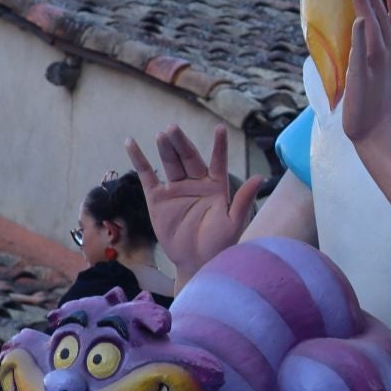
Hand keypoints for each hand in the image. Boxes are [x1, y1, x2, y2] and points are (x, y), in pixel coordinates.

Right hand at [126, 124, 263, 276]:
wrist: (197, 262)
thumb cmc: (220, 244)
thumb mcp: (234, 222)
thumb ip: (243, 200)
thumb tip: (260, 178)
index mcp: (217, 186)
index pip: (218, 161)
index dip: (219, 146)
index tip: (220, 129)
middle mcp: (197, 183)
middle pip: (189, 158)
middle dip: (181, 143)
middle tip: (173, 128)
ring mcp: (177, 189)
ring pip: (171, 163)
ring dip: (166, 148)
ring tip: (163, 135)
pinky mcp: (158, 198)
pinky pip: (147, 175)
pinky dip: (139, 159)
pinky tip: (130, 142)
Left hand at [342, 0, 390, 149]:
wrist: (374, 131)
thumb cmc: (374, 103)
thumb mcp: (380, 73)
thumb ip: (378, 53)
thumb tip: (373, 39)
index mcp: (389, 53)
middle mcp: (385, 55)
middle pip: (382, 18)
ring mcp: (376, 65)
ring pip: (373, 29)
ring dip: (367, 6)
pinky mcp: (364, 76)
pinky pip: (363, 54)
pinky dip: (362, 38)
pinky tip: (359, 22)